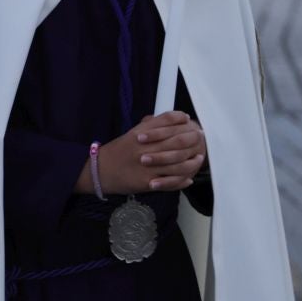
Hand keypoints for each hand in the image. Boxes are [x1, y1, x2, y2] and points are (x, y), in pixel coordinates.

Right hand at [84, 111, 206, 195]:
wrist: (100, 170)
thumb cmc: (118, 151)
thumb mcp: (132, 133)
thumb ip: (150, 125)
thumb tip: (173, 118)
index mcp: (140, 134)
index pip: (165, 122)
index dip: (179, 120)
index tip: (189, 121)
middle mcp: (144, 148)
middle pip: (175, 141)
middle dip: (191, 139)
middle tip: (201, 138)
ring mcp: (147, 166)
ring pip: (176, 164)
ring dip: (191, 162)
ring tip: (198, 159)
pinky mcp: (146, 182)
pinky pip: (169, 182)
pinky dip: (181, 181)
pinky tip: (188, 179)